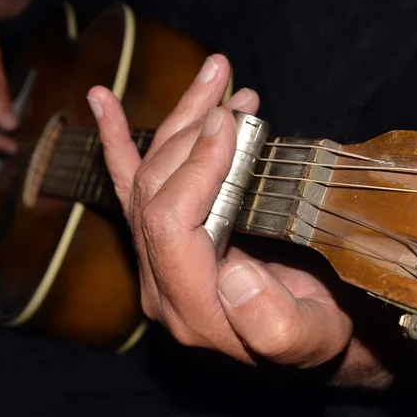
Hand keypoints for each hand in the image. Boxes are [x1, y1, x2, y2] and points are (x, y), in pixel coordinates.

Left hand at [88, 54, 353, 371]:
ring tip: (213, 76)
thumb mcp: (310, 339)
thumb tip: (233, 273)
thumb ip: (272, 324)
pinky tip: (102, 101)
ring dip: (177, 121)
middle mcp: (159, 280)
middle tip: (232, 95)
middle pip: (153, 191)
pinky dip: (117, 140)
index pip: (170, 224)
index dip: (196, 168)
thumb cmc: (313, 333)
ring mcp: (153, 256)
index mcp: (190, 307)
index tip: (231, 123)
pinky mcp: (160, 236)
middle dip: (191, 134)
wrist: (303, 331)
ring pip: (146, 175)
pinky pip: (128, 184)